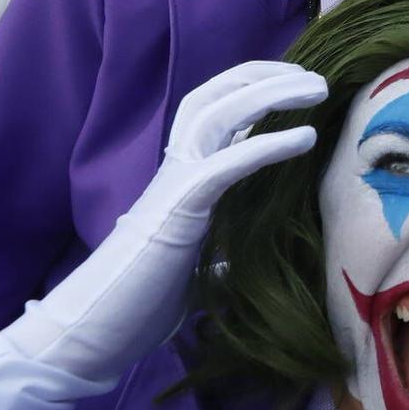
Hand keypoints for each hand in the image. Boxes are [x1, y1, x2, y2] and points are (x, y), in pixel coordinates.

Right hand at [3, 60, 323, 381]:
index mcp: (181, 178)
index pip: (213, 113)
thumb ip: (217, 248)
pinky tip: (306, 137)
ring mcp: (173, 186)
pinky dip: (267, 145)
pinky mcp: (178, 210)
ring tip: (316, 88)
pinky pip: (225, 165)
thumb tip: (234, 257)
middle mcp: (175, 171)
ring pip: (216, 115)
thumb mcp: (194, 265)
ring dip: (269, 94)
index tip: (297, 85)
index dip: (252, 90)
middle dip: (263, 76)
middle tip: (316, 75)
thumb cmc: (141, 301)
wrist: (93, 334)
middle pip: (213, 98)